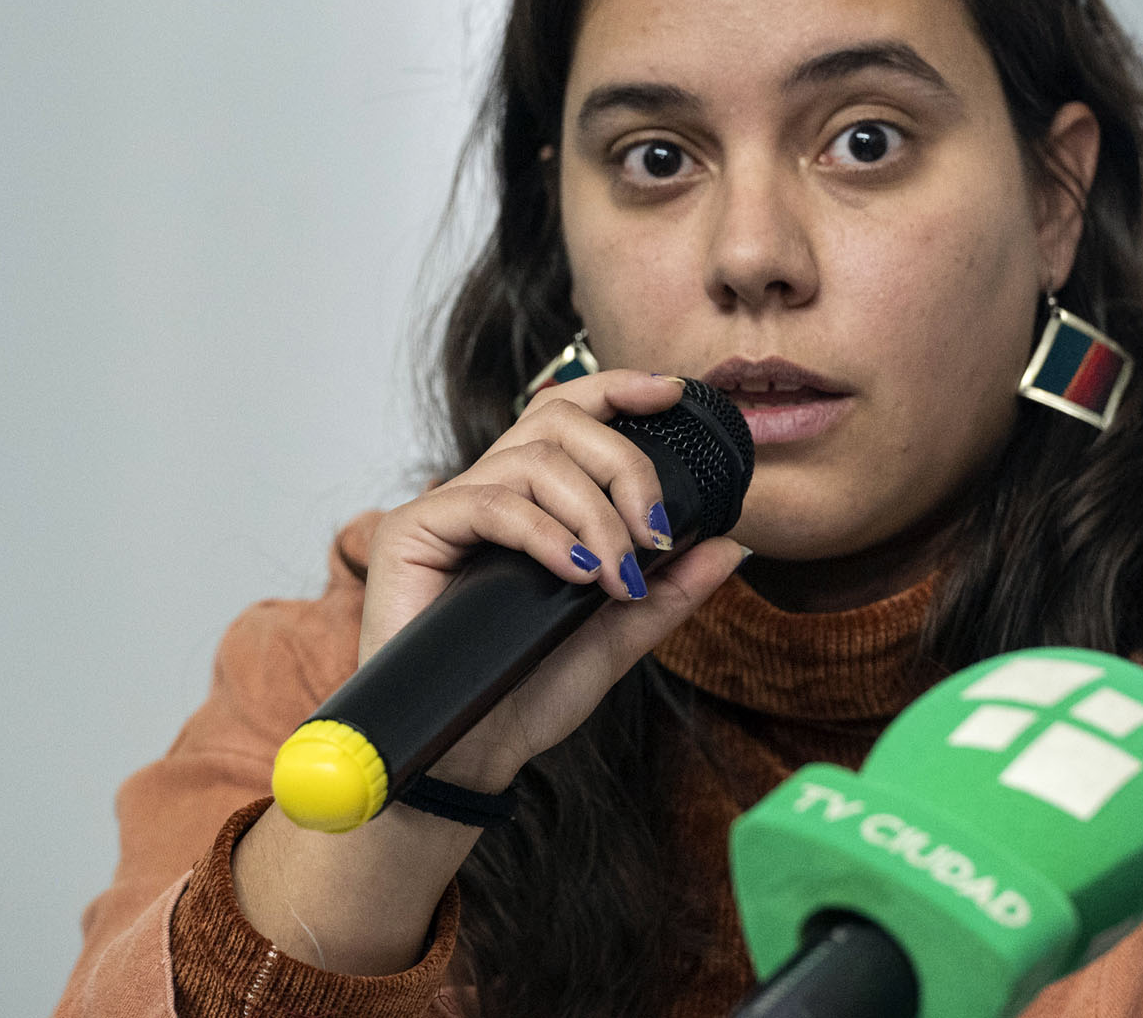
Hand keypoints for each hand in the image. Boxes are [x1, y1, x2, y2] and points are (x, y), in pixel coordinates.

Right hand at [360, 369, 747, 788]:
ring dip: (593, 512)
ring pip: (532, 457)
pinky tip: (577, 573)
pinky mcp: (412, 532)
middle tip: (652, 533)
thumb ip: (670, 590)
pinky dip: (546, 534)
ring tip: (615, 575)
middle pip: (558, 421)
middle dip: (623, 465)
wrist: (468, 753)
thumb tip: (730, 545)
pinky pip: (490, 502)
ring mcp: (448, 508)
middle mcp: (488, 491)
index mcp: (532, 501)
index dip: (618, 389)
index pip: (569, 414)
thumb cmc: (526, 691)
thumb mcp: (618, 636)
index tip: (673, 393)